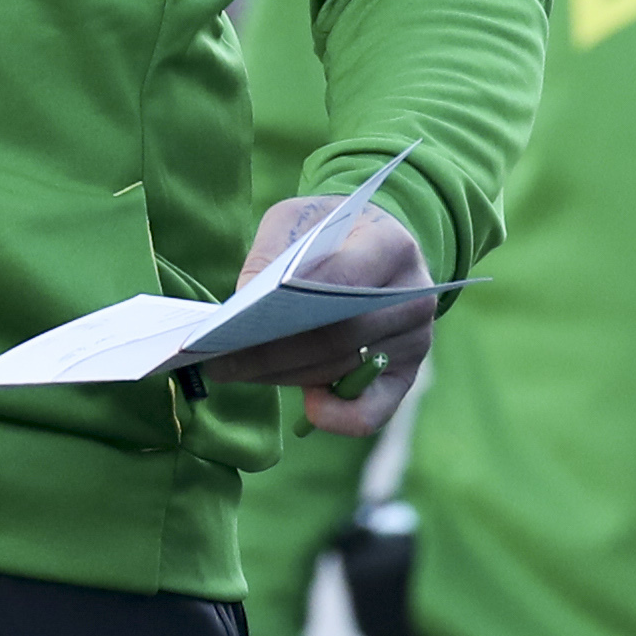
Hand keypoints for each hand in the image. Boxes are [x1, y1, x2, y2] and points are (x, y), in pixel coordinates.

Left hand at [205, 196, 434, 434]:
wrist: (377, 242)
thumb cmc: (330, 231)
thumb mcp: (298, 219)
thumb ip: (272, 252)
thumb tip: (243, 304)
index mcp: (392, 245)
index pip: (341, 281)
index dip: (289, 306)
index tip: (234, 323)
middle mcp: (414, 296)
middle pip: (339, 335)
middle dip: (273, 352)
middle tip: (220, 360)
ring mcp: (415, 340)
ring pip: (343, 369)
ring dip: (285, 377)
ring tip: (235, 372)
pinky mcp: (406, 375)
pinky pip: (373, 411)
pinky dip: (338, 416)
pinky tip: (307, 407)